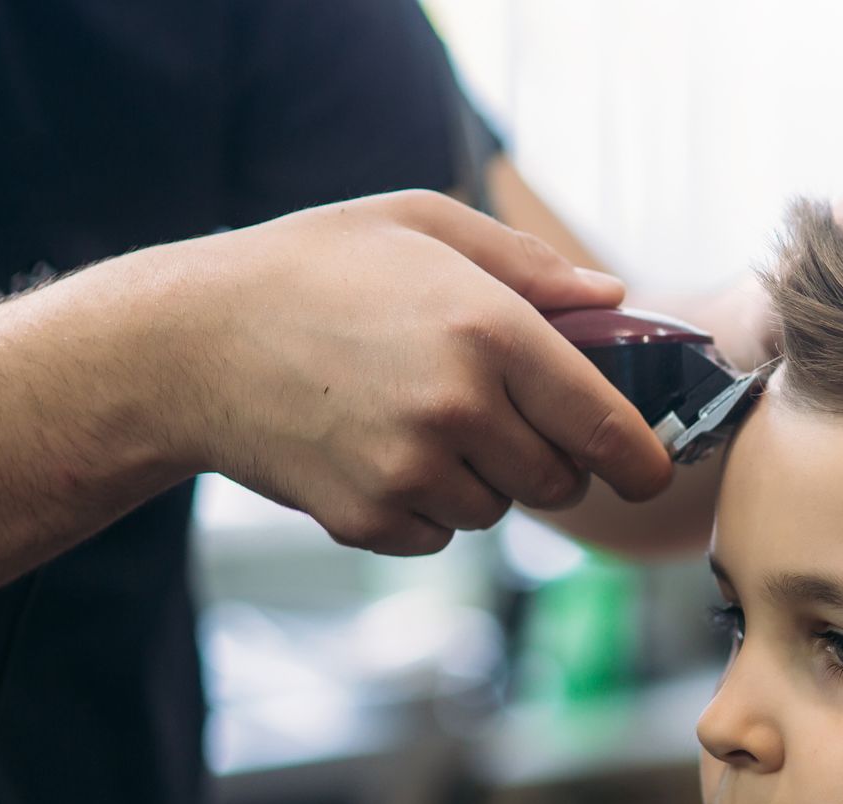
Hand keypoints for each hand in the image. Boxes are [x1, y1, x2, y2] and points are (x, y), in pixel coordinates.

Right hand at [141, 190, 670, 554]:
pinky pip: (437, 537)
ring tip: (418, 420)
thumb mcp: (421, 226)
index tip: (650, 472)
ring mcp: (411, 471)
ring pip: (497, 511)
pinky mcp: (367, 519)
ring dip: (480, 482)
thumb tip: (612, 303)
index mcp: (491, 330)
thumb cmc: (314, 268)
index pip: (606, 426)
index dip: (641, 459)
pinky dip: (424, 509)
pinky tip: (379, 451)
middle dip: (547, 459)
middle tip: (500, 416)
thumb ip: (528, 267)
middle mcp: (459, 408)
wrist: (191, 342)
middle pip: (559, 481)